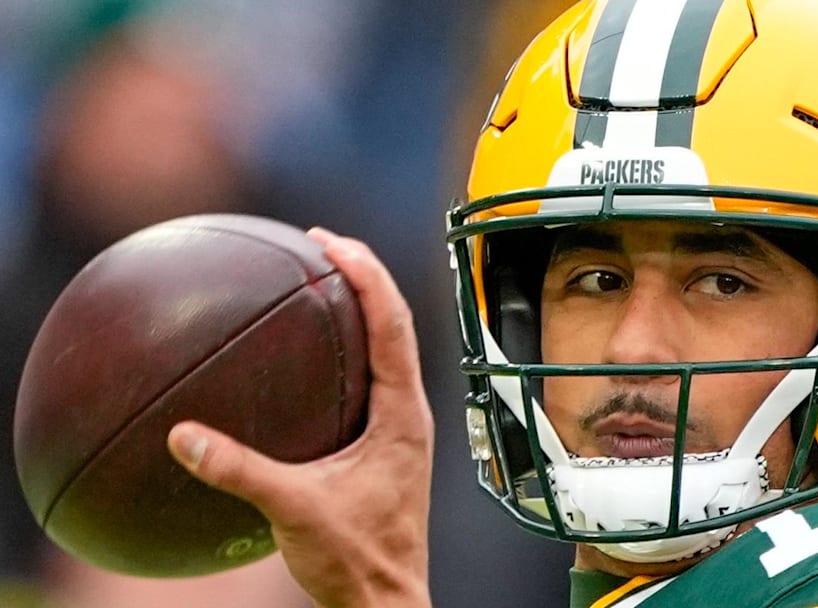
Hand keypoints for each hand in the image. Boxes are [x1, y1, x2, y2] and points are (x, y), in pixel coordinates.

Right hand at [168, 228, 433, 607]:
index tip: (333, 243)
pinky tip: (302, 355)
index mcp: (402, 414)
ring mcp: (398, 425)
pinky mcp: (382, 441)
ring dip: (358, 307)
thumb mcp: (295, 511)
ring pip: (385, 347)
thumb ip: (240, 472)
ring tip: (319, 278)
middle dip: (362, 276)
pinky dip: (342, 349)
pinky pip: (367, 378)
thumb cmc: (359, 558)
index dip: (368, 276)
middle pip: (394, 323)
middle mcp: (408, 410)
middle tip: (321, 244)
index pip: (393, 325)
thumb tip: (182, 436)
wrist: (385, 599)